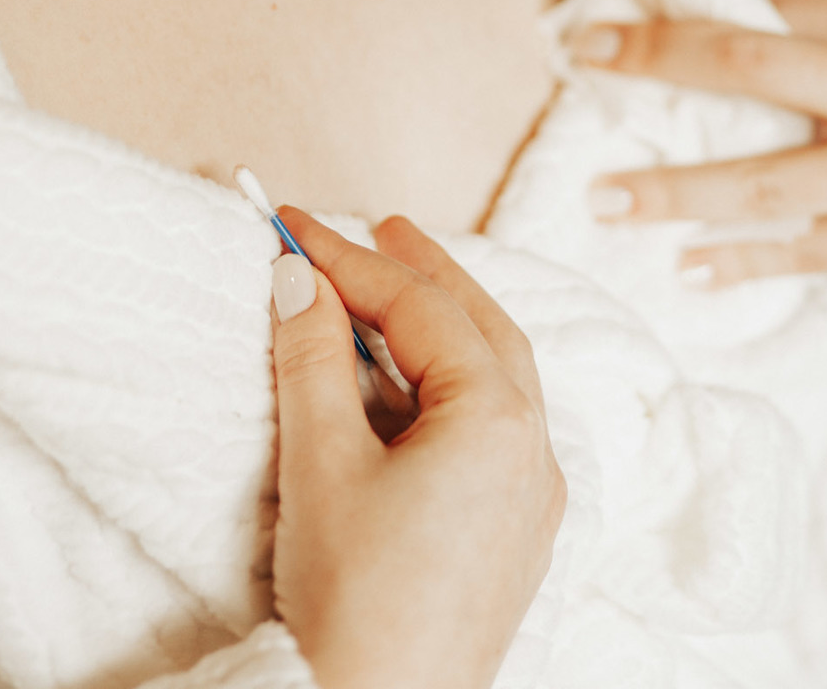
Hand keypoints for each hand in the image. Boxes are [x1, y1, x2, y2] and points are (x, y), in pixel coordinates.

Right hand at [270, 209, 564, 688]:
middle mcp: (535, 451)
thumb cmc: (355, 602)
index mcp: (498, 420)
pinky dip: (454, 381)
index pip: (419, 307)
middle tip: (378, 226)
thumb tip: (296, 277)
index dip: (349, 258)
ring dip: (443, 324)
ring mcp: (533, 497)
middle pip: (482, 326)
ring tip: (391, 289)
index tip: (291, 224)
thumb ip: (311, 357)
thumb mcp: (321, 463)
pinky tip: (412, 383)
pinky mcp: (515, 536)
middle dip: (425, 272)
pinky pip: (496, 426)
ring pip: (498, 375)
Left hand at [578, 0, 826, 283]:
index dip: (680, 14)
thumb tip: (723, 20)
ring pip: (762, 181)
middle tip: (585, 65)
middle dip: (656, 64)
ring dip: (675, 190)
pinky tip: (690, 266)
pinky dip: (746, 262)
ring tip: (607, 197)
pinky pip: (809, 252)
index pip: (766, 10)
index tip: (607, 26)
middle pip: (747, 70)